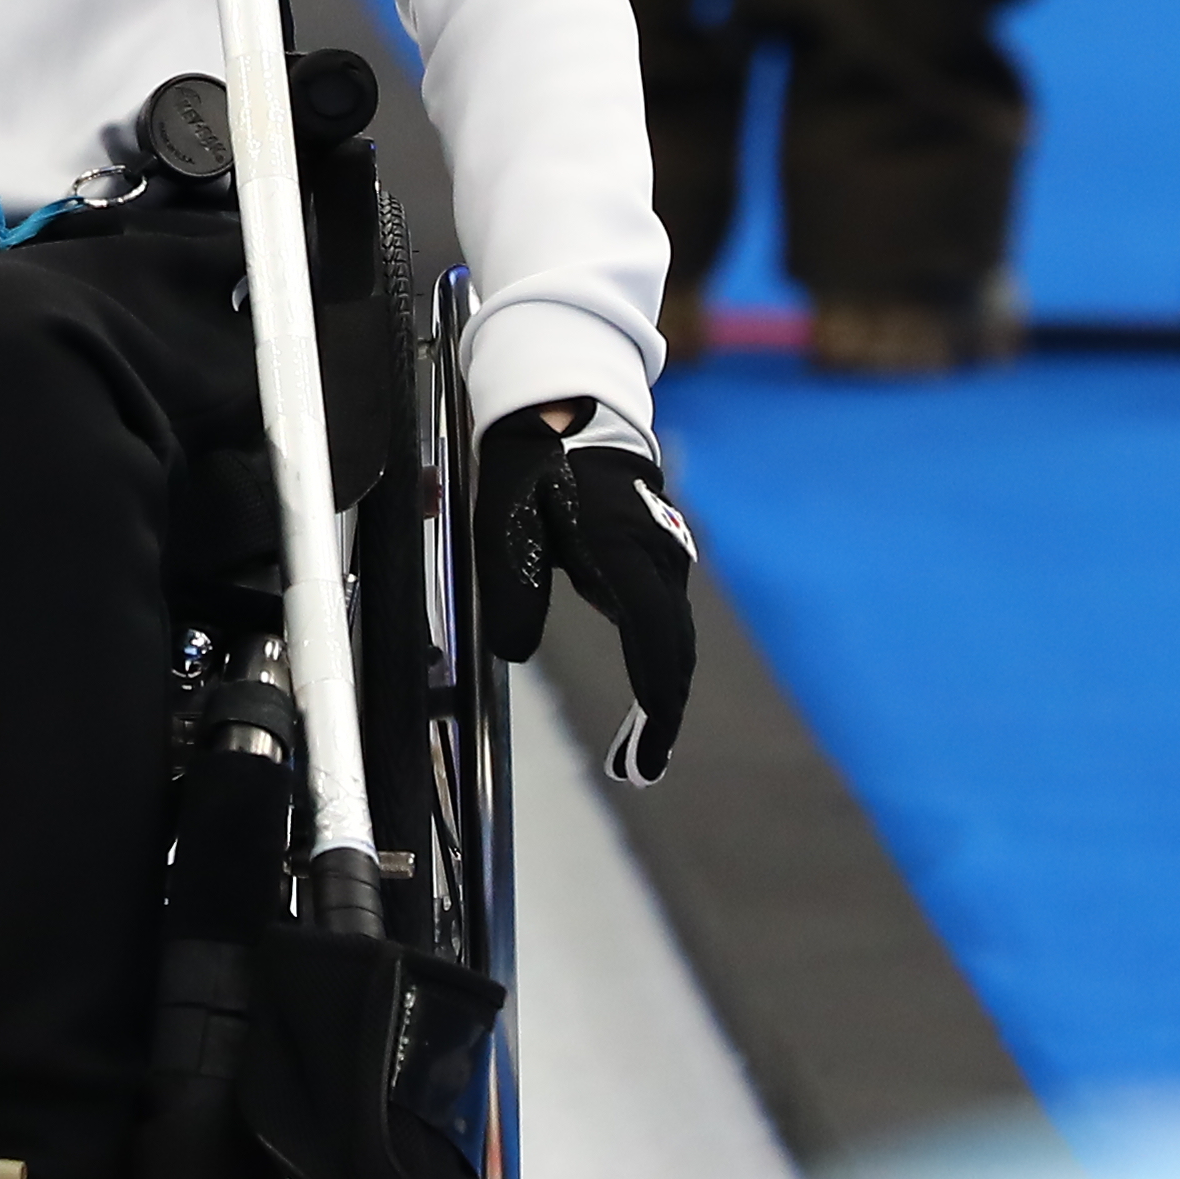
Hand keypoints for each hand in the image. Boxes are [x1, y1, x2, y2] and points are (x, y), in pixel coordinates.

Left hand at [476, 407, 698, 785]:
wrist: (569, 407)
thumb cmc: (533, 462)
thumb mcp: (505, 517)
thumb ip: (510, 584)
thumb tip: (514, 653)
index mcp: (624, 546)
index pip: (653, 633)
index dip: (655, 695)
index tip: (649, 748)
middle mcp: (659, 557)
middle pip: (674, 649)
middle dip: (663, 714)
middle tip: (640, 770)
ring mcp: (665, 560)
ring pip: (673, 639)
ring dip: (663, 696)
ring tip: (640, 756)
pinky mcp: (657, 563)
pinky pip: (664, 625)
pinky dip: (659, 668)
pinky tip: (645, 705)